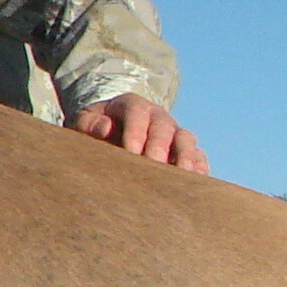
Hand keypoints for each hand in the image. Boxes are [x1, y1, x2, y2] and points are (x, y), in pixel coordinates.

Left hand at [70, 93, 208, 174]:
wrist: (114, 127)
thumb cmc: (97, 126)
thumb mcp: (86, 120)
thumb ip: (90, 123)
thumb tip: (105, 129)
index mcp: (133, 106)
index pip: (136, 113)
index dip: (135, 131)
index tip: (130, 151)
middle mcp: (158, 117)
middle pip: (163, 127)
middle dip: (159, 146)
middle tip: (154, 164)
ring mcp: (174, 132)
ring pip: (186, 139)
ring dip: (186, 155)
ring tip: (182, 173)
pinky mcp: (186, 150)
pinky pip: (199, 155)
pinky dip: (200, 166)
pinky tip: (199, 180)